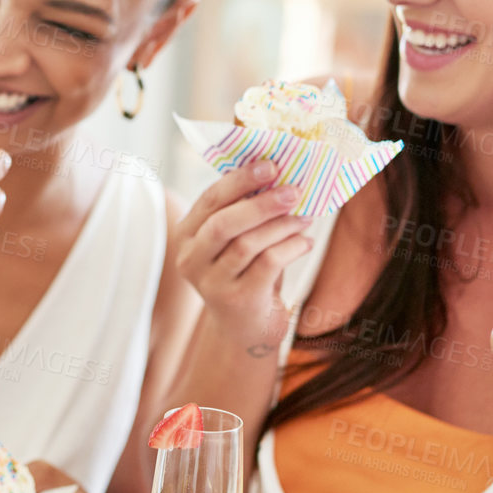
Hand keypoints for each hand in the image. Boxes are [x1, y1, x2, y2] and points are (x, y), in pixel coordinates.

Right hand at [175, 161, 314, 354]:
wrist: (245, 326)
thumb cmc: (244, 271)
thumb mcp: (234, 240)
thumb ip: (243, 211)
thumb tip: (276, 172)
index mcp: (186, 235)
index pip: (209, 200)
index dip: (240, 180)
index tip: (271, 165)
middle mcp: (191, 260)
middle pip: (223, 224)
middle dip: (261, 204)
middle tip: (293, 190)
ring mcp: (211, 283)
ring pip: (247, 244)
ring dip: (281, 225)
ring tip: (305, 216)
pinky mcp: (237, 300)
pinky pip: (267, 264)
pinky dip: (290, 248)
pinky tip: (305, 241)